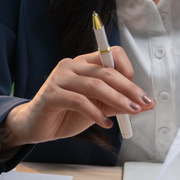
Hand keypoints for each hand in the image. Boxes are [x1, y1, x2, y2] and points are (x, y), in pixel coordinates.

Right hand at [0, 47, 153, 149]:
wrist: (36, 126)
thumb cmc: (66, 113)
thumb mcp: (98, 108)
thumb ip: (117, 104)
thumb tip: (143, 104)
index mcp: (83, 63)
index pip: (110, 54)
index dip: (127, 70)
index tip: (139, 92)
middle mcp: (71, 65)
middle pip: (106, 71)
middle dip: (129, 88)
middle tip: (144, 102)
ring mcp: (59, 78)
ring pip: (94, 85)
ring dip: (117, 99)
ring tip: (131, 111)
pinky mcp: (51, 94)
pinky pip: (79, 101)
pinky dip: (96, 113)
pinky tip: (105, 123)